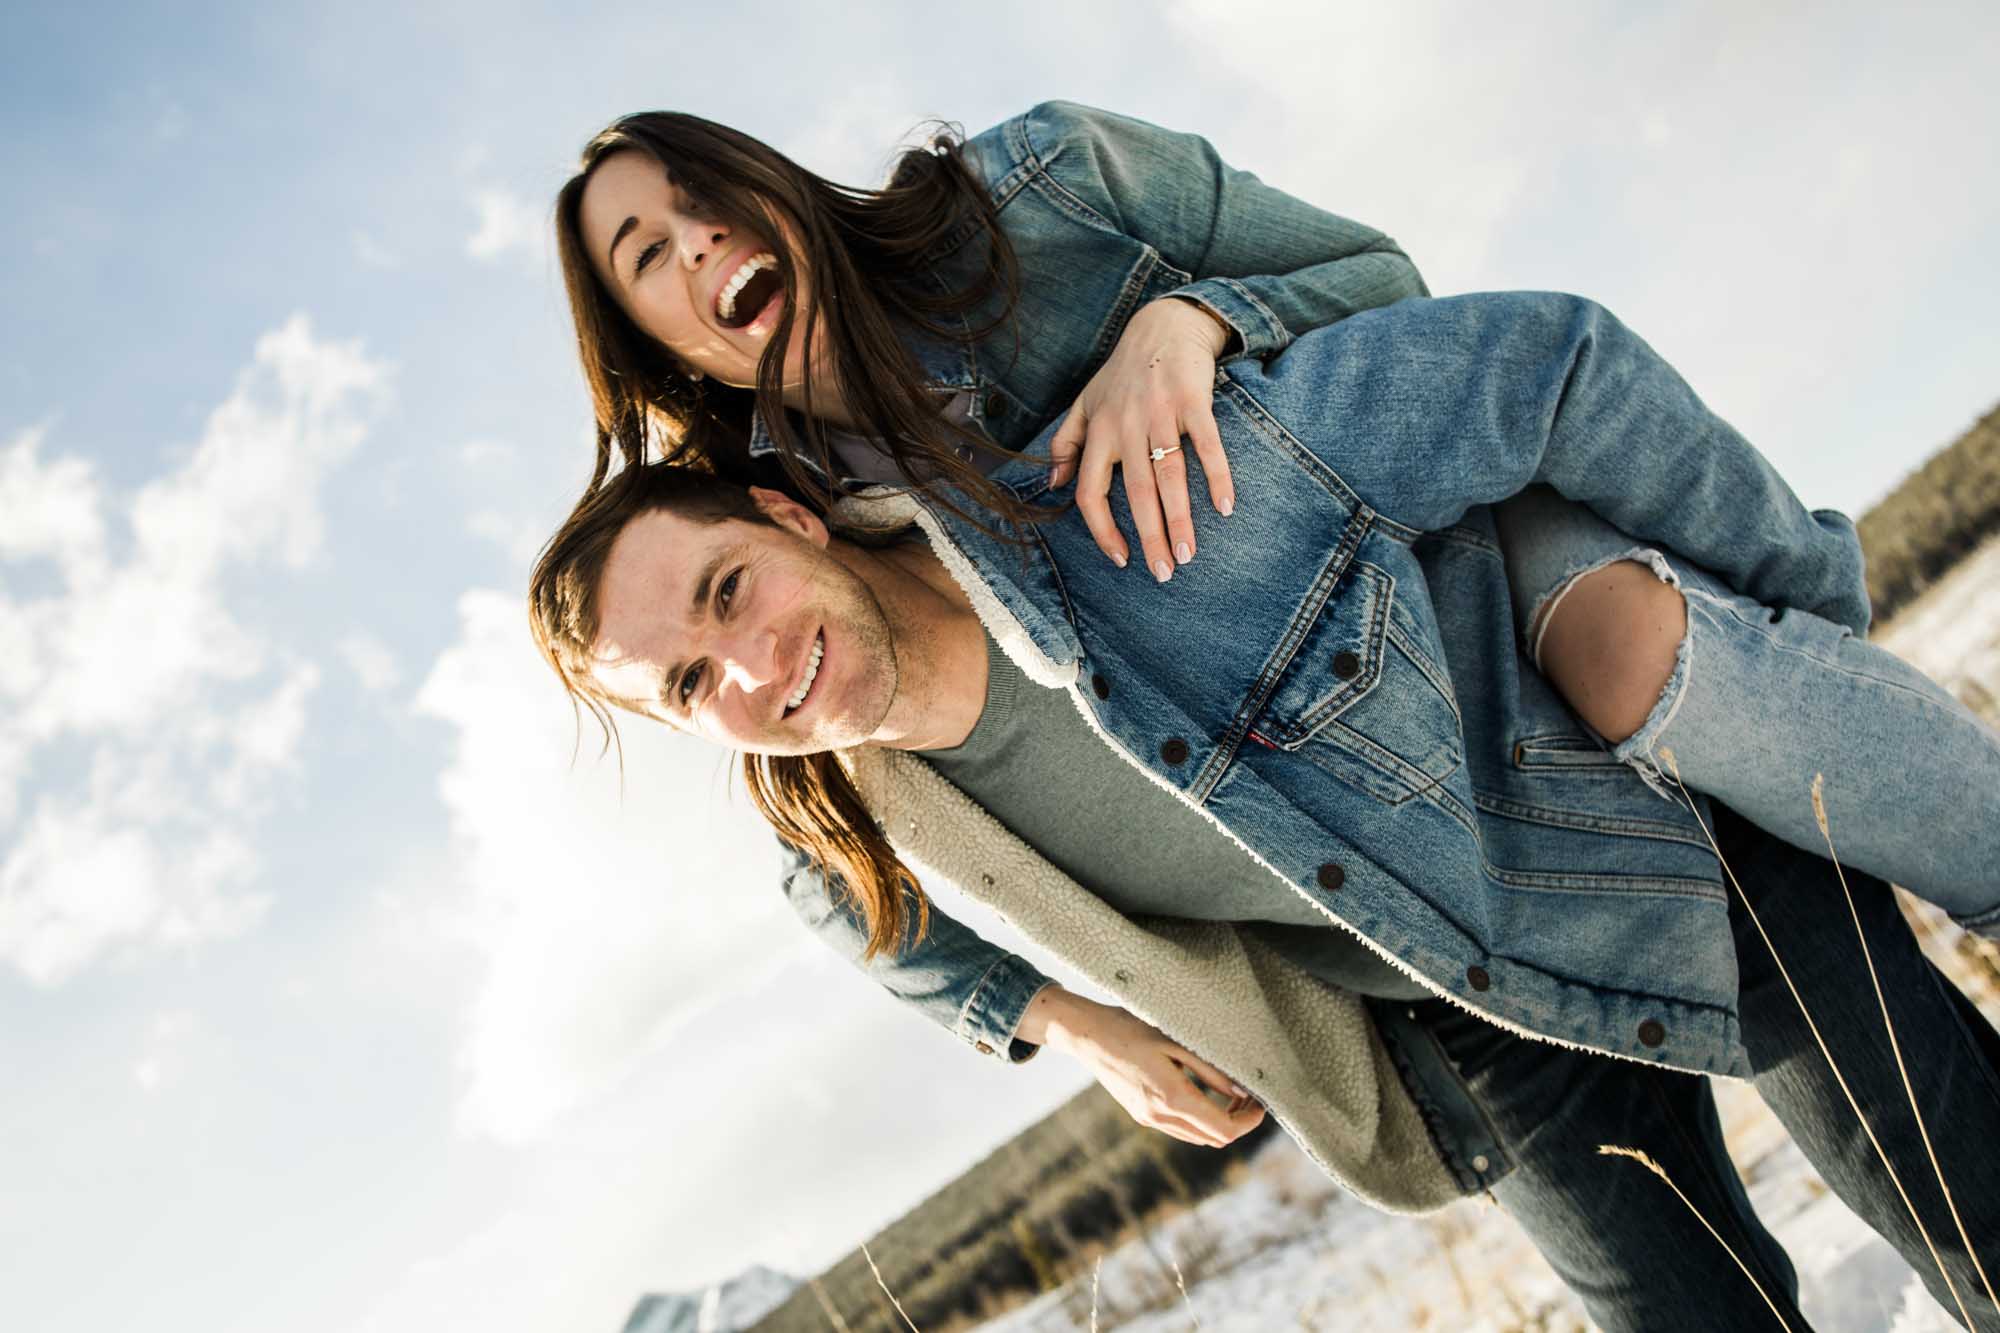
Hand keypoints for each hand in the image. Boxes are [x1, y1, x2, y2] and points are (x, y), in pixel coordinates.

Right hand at [1020, 986, 1264, 1147]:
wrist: (1086, 1034)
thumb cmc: (1131, 1028)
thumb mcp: (1177, 1042)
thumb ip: (1211, 1070)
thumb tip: (1241, 1092)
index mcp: (1171, 1098)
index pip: (1223, 1130)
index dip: (1249, 1121)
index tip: (1260, 1103)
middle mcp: (1159, 1116)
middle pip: (1214, 1139)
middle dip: (1238, 1122)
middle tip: (1249, 1096)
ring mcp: (1148, 1119)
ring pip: (1198, 1137)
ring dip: (1219, 1123)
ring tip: (1232, 1094)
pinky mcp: (1141, 1115)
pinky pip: (1180, 1129)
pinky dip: (1200, 1119)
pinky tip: (1205, 1094)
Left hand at [1048, 298, 1236, 581]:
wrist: (1163, 325)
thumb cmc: (1123, 373)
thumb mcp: (1085, 403)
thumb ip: (1066, 443)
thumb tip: (1054, 485)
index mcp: (1099, 432)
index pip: (1091, 491)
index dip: (1102, 530)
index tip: (1121, 558)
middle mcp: (1126, 425)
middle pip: (1136, 492)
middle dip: (1150, 536)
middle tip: (1165, 572)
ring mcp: (1160, 412)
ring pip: (1170, 474)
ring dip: (1180, 518)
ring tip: (1189, 554)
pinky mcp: (1193, 399)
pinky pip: (1207, 444)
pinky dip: (1217, 475)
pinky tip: (1226, 507)